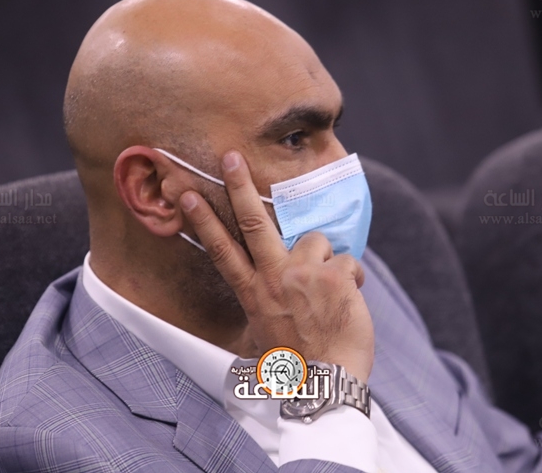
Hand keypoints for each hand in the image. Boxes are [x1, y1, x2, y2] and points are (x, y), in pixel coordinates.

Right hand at [179, 150, 373, 381]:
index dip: (203, 220)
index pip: (222, 250)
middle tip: (230, 156)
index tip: (188, 195)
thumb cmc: (297, 361)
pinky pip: (349, 262)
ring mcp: (303, 275)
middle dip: (239, 185)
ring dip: (327, 261)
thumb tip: (275, 282)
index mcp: (253, 292)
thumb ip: (267, 299)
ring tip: (329, 292)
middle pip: (254, 221)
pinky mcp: (334, 277)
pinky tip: (350, 301)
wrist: (325, 385)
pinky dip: (354, 279)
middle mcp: (273, 278)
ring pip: (317, 240)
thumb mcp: (266, 330)